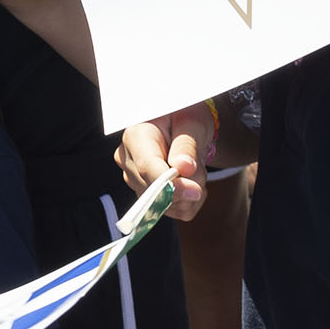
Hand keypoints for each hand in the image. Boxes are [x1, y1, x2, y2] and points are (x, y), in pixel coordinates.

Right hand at [113, 104, 217, 219]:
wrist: (183, 124)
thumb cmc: (186, 117)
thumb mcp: (192, 123)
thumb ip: (187, 145)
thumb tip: (183, 169)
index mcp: (135, 137)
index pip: (147, 168)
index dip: (171, 184)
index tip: (196, 190)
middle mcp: (128, 160)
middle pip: (155, 190)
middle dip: (187, 185)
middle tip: (201, 165)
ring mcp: (134, 180)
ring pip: (166, 206)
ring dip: (190, 194)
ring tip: (195, 169)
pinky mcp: (146, 195)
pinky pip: (173, 212)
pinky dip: (189, 202)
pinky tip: (192, 182)